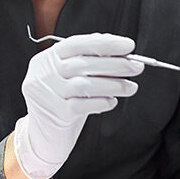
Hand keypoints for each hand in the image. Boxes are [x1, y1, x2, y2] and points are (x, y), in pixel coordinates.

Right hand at [13, 33, 143, 178]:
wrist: (43, 135)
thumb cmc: (61, 100)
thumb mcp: (68, 76)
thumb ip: (87, 60)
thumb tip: (118, 48)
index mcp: (47, 58)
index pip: (77, 44)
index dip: (105, 43)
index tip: (128, 46)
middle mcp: (44, 74)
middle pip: (83, 64)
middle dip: (115, 64)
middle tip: (136, 66)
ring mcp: (48, 94)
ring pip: (85, 84)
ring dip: (113, 84)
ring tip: (130, 87)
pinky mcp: (56, 113)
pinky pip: (83, 105)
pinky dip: (102, 102)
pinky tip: (111, 101)